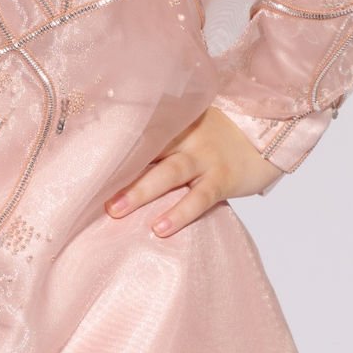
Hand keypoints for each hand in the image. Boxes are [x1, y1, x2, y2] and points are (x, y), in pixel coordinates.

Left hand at [104, 104, 283, 234]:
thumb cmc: (222, 135)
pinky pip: (200, 196)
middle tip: (88, 191)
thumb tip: (118, 166)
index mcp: (172, 123)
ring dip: (141, 192)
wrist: (274, 128)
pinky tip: (161, 228)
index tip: (78, 159)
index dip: (108, 146)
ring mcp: (205, 156)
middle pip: (146, 151)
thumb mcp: (190, 128)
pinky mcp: (223, 177)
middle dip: (116, 171)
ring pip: (169, 173)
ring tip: (116, 211)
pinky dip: (180, 212)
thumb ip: (161, 141)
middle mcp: (185, 136)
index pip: (135, 132)